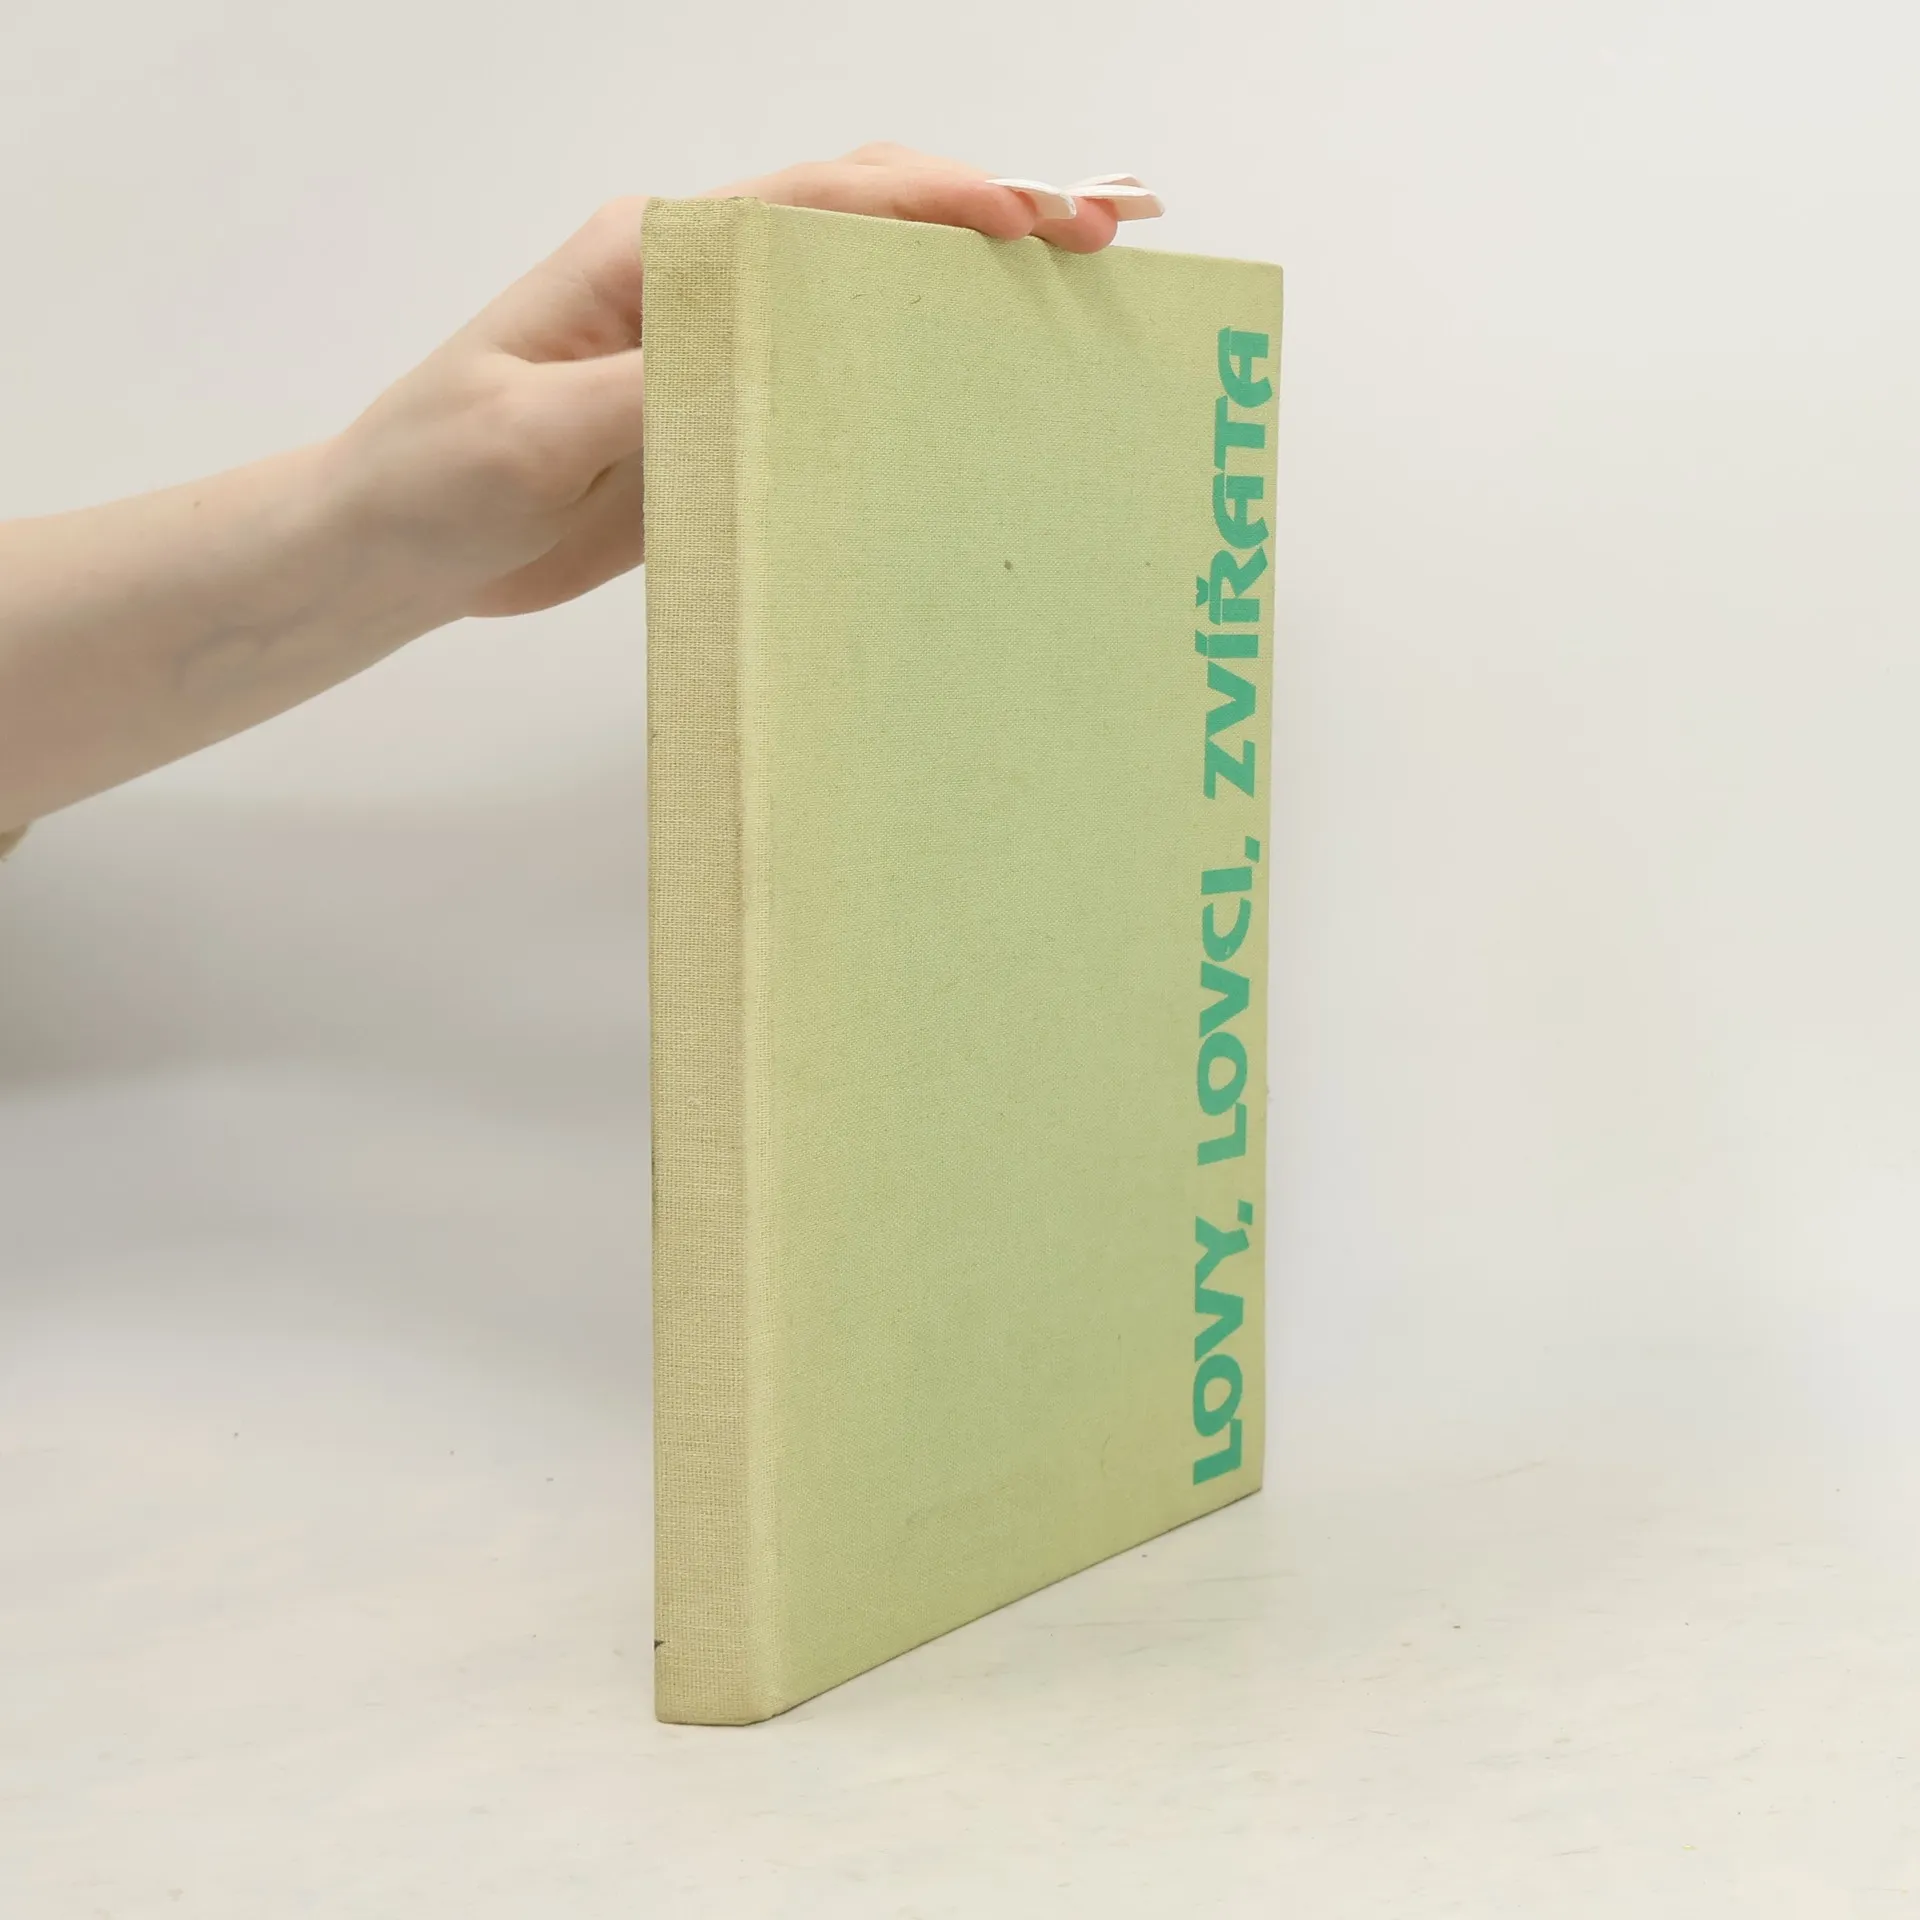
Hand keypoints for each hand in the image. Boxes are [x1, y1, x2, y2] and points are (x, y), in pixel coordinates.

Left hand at [325, 145, 1125, 623]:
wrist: (389, 550)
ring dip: (961, 291)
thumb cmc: (431, 479)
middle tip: (1100, 235)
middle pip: (862, 224)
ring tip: (1068, 304)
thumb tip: (761, 356)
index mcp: (648, 255)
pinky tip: (972, 399)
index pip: (816, 204)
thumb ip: (644, 389)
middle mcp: (694, 286)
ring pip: (859, 300)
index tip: (1030, 215)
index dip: (932, 199)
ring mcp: (712, 353)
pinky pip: (829, 389)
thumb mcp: (525, 434)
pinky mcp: (717, 423)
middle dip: (982, 215)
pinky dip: (908, 379)